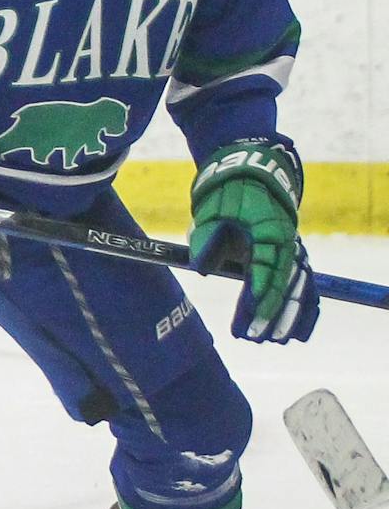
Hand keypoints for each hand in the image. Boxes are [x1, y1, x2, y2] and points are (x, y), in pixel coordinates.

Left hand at [190, 139, 317, 342]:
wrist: (250, 169)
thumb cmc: (225, 193)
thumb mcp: (211, 214)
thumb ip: (207, 242)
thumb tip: (203, 271)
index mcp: (267, 233)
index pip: (264, 275)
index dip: (256, 302)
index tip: (247, 325)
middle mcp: (286, 242)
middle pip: (284, 285)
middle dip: (272, 315)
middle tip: (257, 339)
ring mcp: (292, 246)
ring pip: (299, 286)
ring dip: (291, 314)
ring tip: (279, 339)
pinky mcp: (291, 250)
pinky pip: (304, 281)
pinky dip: (305, 304)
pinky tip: (301, 328)